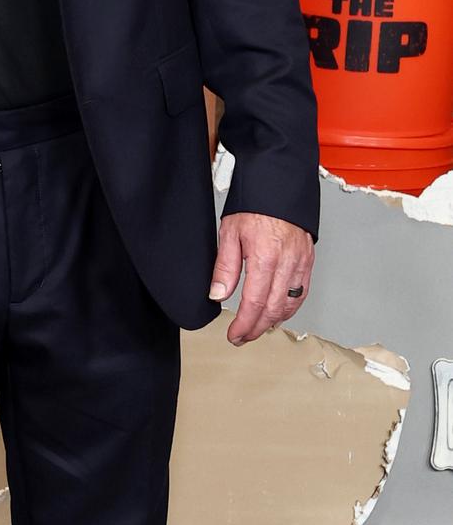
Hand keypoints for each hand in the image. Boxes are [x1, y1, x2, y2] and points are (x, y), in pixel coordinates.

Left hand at [210, 212, 315, 344]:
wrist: (279, 187)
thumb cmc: (254, 206)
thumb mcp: (229, 234)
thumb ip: (224, 268)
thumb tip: (218, 295)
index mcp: (265, 257)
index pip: (254, 303)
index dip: (244, 324)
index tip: (233, 335)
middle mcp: (287, 263)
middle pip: (273, 309)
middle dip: (256, 328)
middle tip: (242, 337)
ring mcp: (301, 262)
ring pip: (290, 304)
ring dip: (273, 321)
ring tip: (256, 329)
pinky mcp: (308, 260)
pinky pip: (302, 292)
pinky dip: (290, 308)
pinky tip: (278, 313)